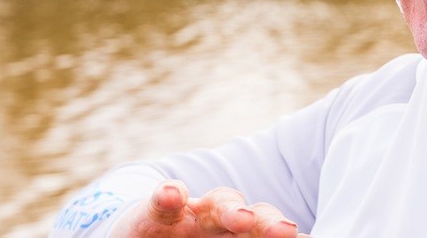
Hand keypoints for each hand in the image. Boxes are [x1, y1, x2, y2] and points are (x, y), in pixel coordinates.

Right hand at [110, 179, 311, 236]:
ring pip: (215, 204)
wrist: (141, 232)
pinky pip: (162, 202)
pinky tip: (173, 194)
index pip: (266, 226)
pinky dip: (168, 195)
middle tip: (285, 232)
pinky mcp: (152, 213)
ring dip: (231, 208)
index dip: (282, 230)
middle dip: (268, 222)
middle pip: (250, 216)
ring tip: (243, 218)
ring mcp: (188, 215)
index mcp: (238, 233)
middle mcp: (218, 221)